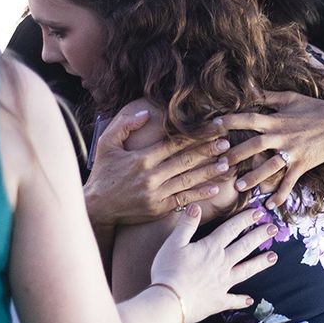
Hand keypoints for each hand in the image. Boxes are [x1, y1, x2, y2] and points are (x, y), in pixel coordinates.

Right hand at [84, 107, 232, 225]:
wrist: (96, 206)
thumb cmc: (103, 172)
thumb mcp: (106, 144)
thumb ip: (124, 126)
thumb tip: (146, 113)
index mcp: (141, 159)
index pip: (174, 143)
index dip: (196, 134)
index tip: (212, 127)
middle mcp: (151, 177)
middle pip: (185, 160)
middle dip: (208, 150)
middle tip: (226, 142)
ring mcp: (156, 194)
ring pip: (188, 180)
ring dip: (209, 171)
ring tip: (227, 163)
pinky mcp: (159, 209)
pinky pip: (184, 199)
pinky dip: (200, 194)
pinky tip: (215, 188)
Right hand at [149, 205, 278, 322]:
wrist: (170, 301)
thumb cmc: (168, 270)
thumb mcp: (174, 242)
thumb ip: (187, 224)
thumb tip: (196, 206)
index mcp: (211, 248)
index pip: (231, 229)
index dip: (245, 219)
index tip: (259, 212)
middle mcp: (222, 264)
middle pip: (245, 247)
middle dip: (260, 236)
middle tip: (274, 229)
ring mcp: (222, 284)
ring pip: (246, 271)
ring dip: (260, 263)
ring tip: (273, 257)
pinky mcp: (218, 301)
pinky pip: (233, 300)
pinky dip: (241, 300)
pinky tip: (250, 300)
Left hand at [217, 91, 323, 206]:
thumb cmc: (315, 108)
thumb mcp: (291, 98)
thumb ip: (267, 95)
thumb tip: (248, 86)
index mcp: (276, 119)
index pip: (249, 118)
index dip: (230, 121)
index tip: (212, 125)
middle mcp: (282, 136)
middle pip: (255, 145)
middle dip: (236, 154)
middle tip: (218, 164)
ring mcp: (293, 152)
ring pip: (270, 166)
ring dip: (254, 177)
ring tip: (238, 187)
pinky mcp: (303, 165)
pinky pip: (290, 181)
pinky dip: (281, 194)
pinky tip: (270, 205)